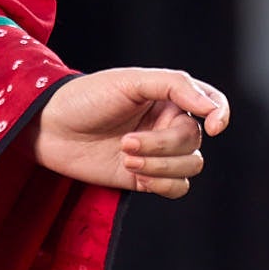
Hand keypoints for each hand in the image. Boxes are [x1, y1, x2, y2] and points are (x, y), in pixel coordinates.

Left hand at [32, 67, 229, 195]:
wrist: (48, 129)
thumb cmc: (85, 98)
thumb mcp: (128, 81)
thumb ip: (173, 85)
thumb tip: (211, 106)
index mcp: (168, 96)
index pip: (212, 103)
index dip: (220, 114)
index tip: (213, 126)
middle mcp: (167, 124)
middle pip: (194, 141)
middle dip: (163, 145)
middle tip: (126, 142)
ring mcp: (158, 152)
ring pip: (191, 166)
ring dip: (160, 165)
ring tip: (125, 157)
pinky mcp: (146, 178)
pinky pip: (177, 187)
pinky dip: (162, 183)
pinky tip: (134, 173)